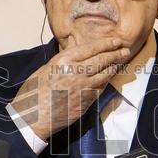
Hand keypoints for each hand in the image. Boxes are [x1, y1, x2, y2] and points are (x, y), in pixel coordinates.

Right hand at [11, 37, 129, 140]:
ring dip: (114, 67)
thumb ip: (63, 57)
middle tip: (125, 50)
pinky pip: (100, 88)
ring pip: (105, 74)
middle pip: (102, 60)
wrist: (32, 117)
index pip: (91, 48)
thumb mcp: (46, 68)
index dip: (106, 43)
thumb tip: (74, 43)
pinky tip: (108, 77)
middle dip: (116, 54)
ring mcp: (82, 88)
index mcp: (64, 61)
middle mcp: (75, 73)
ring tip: (120, 61)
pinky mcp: (86, 101)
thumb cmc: (34, 92)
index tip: (116, 40)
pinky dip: (106, 81)